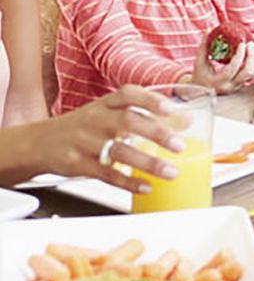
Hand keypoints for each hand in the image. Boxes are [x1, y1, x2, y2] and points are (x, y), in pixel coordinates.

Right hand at [45, 86, 187, 192]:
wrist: (40, 142)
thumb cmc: (85, 126)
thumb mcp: (110, 113)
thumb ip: (145, 115)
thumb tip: (185, 121)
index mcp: (106, 104)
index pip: (128, 94)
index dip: (150, 100)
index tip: (171, 109)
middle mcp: (96, 119)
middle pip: (127, 121)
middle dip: (156, 133)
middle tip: (179, 144)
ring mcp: (85, 142)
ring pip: (118, 151)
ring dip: (148, 162)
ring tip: (171, 171)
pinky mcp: (78, 165)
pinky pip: (105, 174)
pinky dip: (128, 182)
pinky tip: (146, 186)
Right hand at [191, 39, 253, 93]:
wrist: (201, 91)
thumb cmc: (199, 76)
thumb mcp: (199, 62)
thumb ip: (204, 47)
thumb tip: (208, 31)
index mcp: (218, 81)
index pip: (232, 68)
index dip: (239, 55)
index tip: (242, 43)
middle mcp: (229, 86)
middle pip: (247, 72)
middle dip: (252, 56)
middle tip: (250, 44)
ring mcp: (237, 87)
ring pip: (253, 74)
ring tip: (253, 47)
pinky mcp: (242, 85)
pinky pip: (253, 74)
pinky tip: (253, 54)